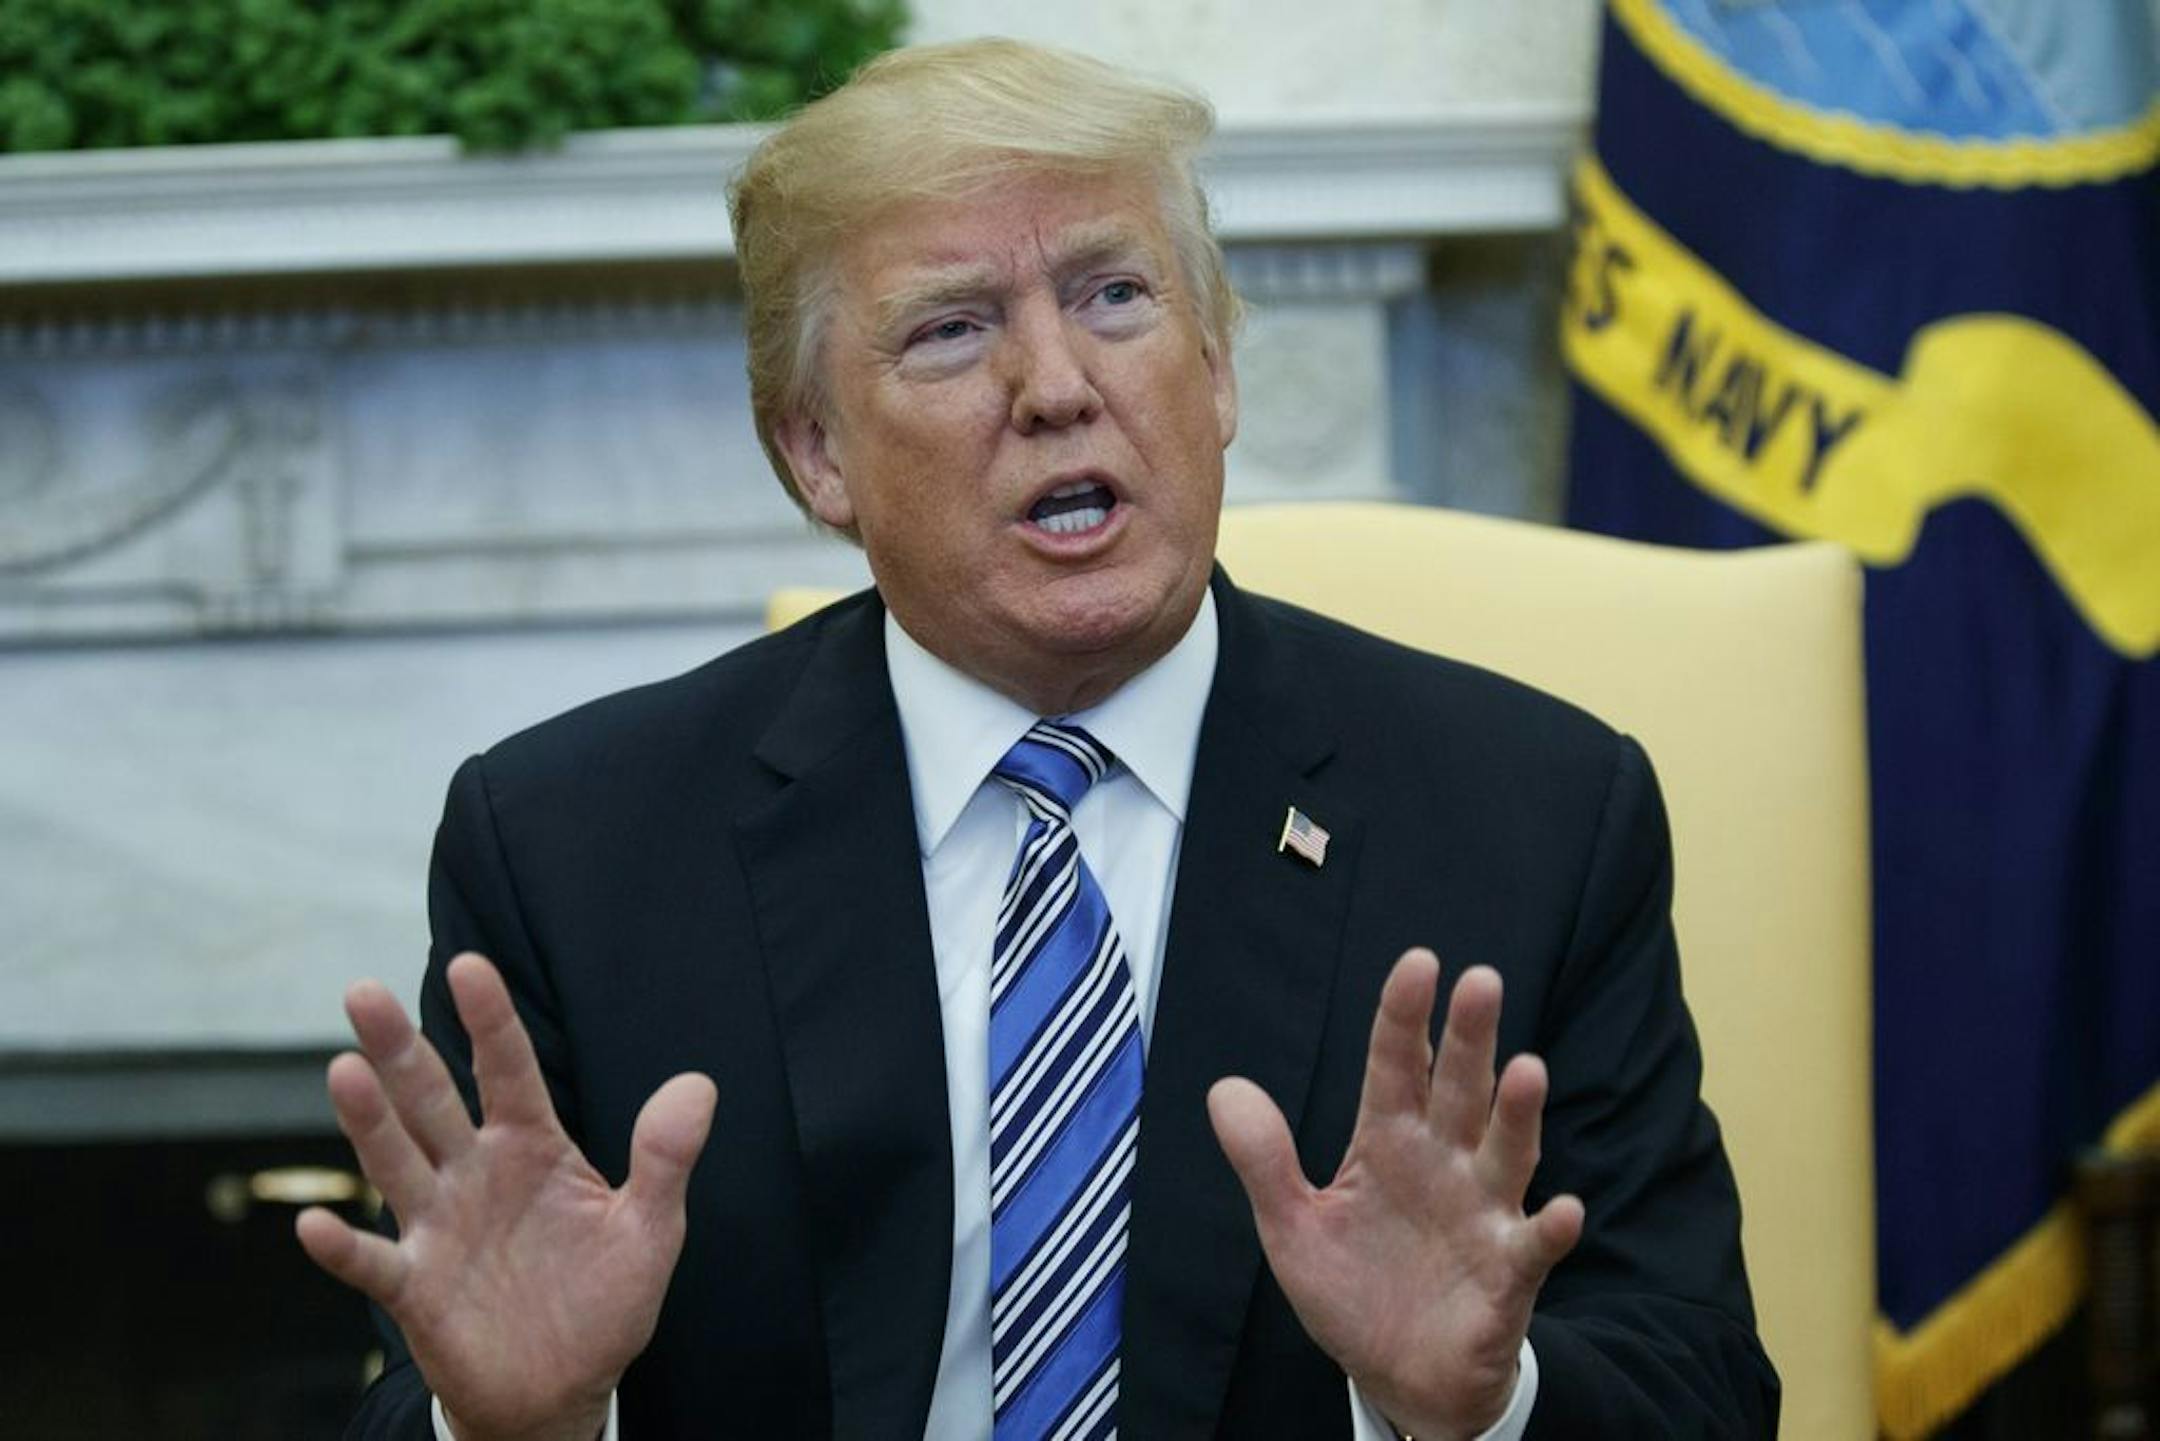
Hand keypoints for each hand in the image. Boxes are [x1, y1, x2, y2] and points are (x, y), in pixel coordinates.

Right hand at [295, 952, 716, 1440]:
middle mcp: (475, 1174)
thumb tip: (698, 1086)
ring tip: (344, 1070)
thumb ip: (666, 1158)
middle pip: (432, 1101)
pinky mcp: (417, 1288)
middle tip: (363, 992)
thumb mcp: (651, 1228)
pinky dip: (345, 1248)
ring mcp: (439, 1227)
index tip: (471, 966)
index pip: (510, 1071)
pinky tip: (315, 1225)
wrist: (565, 1387)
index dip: (491, 1021)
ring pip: (396, 1163)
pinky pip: (375, 1263)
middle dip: (400, 1049)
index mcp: (532, 1147)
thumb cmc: (604, 1297)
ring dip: (368, 1121)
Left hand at [1208, 949, 1582, 1440]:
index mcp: (1389, 1142)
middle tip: (1480, 981)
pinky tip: (1561, 1208)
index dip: (1404, 1017)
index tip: (1418, 964)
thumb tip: (1225, 1089)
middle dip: (1470, 1038)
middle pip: (1459, 1089)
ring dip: (1518, 1114)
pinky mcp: (1508, 1272)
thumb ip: (1264, 1160)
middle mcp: (1444, 1163)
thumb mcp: (1293, 1227)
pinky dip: (1549, 1228)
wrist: (1398, 1377)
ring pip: (1505, 1151)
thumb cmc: (1353, 1289)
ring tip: (1527, 1070)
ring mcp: (1482, 1213)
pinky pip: (1534, 1247)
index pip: (1396, 1066)